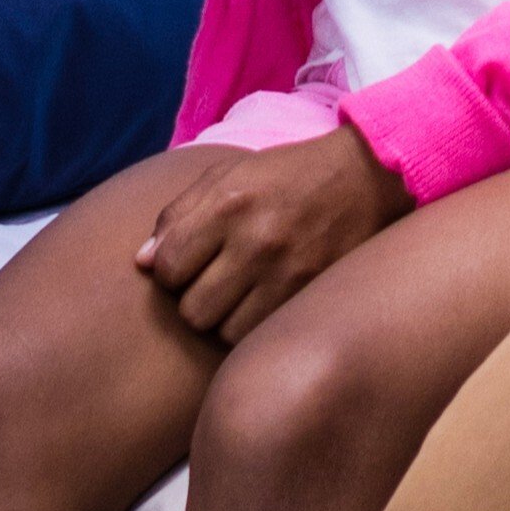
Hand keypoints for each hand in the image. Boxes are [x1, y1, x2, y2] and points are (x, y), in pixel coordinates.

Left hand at [133, 127, 409, 346]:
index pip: (167, 268)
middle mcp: (257, 240)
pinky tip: (262, 303)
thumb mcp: (228, 175)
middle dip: (196, 299)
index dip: (169, 271)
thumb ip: (178, 214)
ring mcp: (289, 272)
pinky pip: (259, 335)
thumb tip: (142, 262)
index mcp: (229, 203)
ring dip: (225, 319)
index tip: (188, 262)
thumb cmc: (287, 176)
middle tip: (215, 281)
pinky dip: (253, 327)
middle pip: (192, 310)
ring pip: (224, 331)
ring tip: (240, 294)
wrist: (368, 176)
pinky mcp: (312, 294)